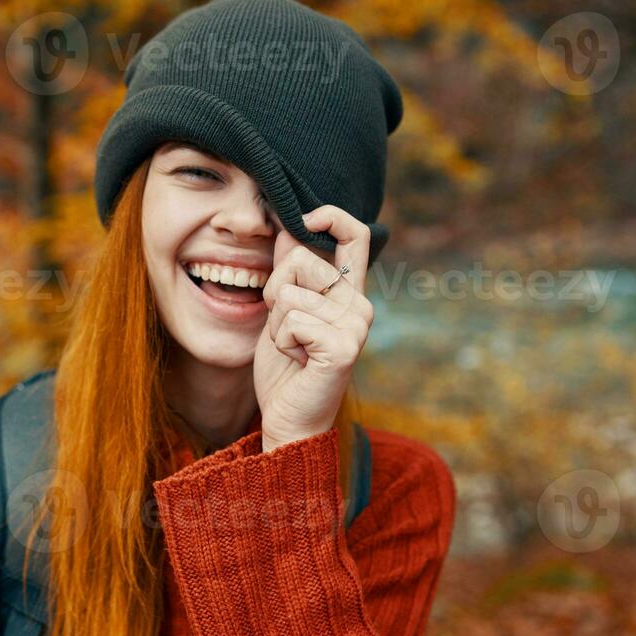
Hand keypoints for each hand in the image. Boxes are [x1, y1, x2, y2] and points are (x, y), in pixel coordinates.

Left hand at [253, 206, 375, 452]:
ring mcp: (356, 325)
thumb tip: (288, 225)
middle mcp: (360, 304)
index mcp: (349, 292)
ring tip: (293, 348)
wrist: (289, 419)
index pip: (356, 236)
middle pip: (301, 260)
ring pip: (290, 293)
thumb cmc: (287, 367)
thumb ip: (289, 270)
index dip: (331, 216)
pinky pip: (292, 320)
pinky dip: (282, 341)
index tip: (306, 217)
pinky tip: (297, 360)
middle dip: (276, 291)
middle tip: (287, 329)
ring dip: (276, 322)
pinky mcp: (344, 346)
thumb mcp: (282, 310)